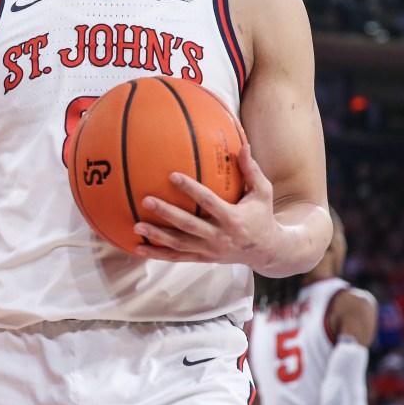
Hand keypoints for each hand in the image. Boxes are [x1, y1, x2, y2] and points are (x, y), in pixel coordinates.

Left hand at [132, 145, 278, 266]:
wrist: (267, 251)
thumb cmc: (262, 215)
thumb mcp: (263, 193)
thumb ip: (251, 170)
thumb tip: (244, 145)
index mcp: (233, 219)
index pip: (208, 202)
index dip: (191, 189)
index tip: (172, 176)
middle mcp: (219, 237)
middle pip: (188, 225)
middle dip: (166, 213)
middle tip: (146, 200)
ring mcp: (210, 250)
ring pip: (179, 244)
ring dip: (157, 236)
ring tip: (136, 226)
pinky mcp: (203, 258)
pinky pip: (178, 257)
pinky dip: (158, 254)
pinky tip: (138, 248)